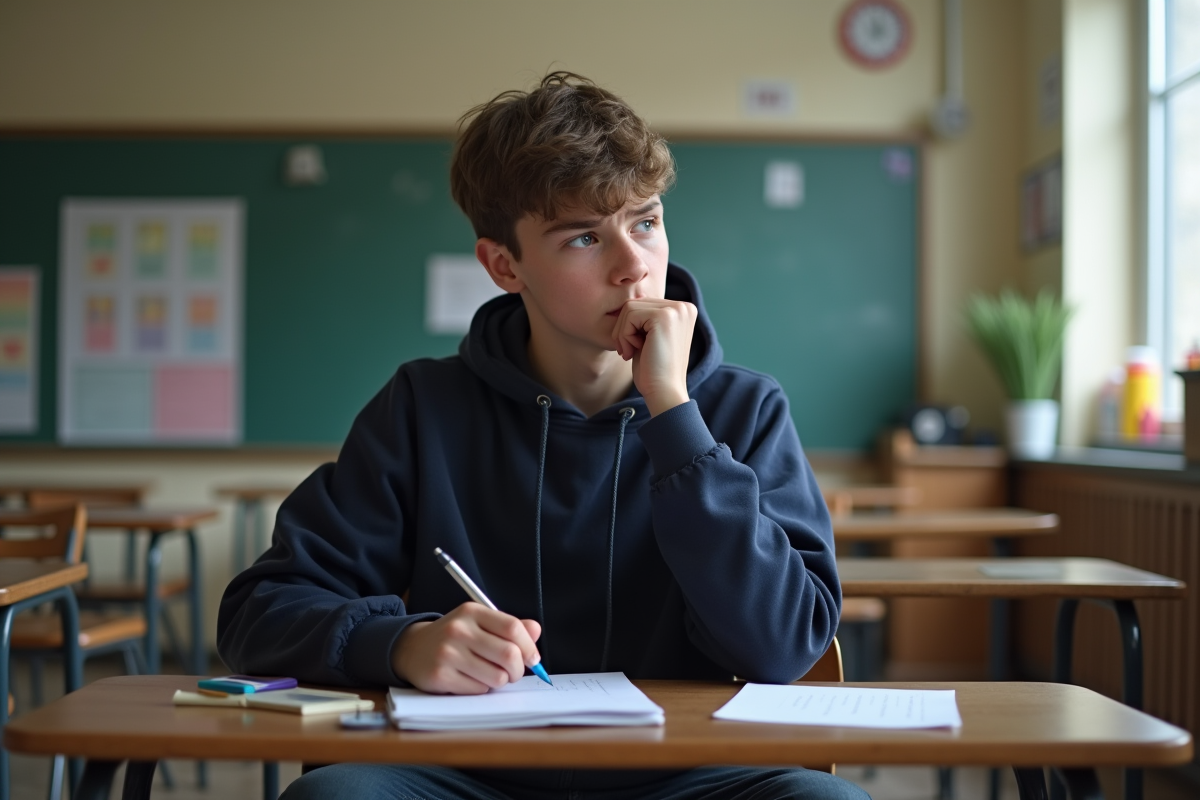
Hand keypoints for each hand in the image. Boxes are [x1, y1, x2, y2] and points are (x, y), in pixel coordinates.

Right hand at [391, 602, 542, 693]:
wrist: (412, 649)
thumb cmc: (455, 638)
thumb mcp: (479, 623)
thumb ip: (509, 626)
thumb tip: (536, 631)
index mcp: (472, 612)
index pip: (512, 628)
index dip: (529, 647)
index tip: (533, 659)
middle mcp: (459, 630)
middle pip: (509, 654)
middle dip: (518, 670)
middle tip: (514, 673)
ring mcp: (448, 653)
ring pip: (497, 677)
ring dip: (499, 681)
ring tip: (489, 674)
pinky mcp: (440, 675)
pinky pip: (479, 690)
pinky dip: (481, 689)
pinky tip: (470, 679)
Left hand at [611, 298, 696, 416]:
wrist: (664, 391)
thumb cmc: (654, 370)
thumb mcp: (649, 337)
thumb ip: (644, 318)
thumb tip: (629, 301)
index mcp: (683, 310)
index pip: (642, 303)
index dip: (630, 325)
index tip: (633, 348)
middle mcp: (684, 306)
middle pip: (635, 302)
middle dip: (624, 328)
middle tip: (628, 351)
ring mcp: (676, 310)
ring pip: (629, 307)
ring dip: (623, 332)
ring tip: (631, 351)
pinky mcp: (665, 316)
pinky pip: (630, 315)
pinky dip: (624, 335)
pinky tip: (633, 351)